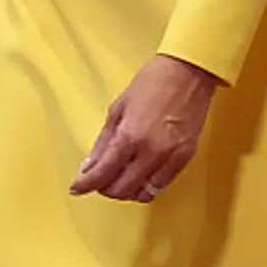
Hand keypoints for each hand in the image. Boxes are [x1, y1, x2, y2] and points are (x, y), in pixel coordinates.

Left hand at [71, 55, 218, 203]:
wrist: (189, 72)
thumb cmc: (153, 82)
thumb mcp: (118, 108)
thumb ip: (103, 141)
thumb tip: (90, 165)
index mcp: (129, 136)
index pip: (102, 174)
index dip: (85, 184)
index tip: (77, 188)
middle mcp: (150, 152)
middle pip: (121, 189)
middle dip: (105, 188)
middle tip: (99, 180)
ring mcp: (170, 157)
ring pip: (142, 193)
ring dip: (127, 191)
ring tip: (120, 179)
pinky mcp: (185, 158)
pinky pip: (161, 185)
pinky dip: (147, 186)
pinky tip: (140, 177)